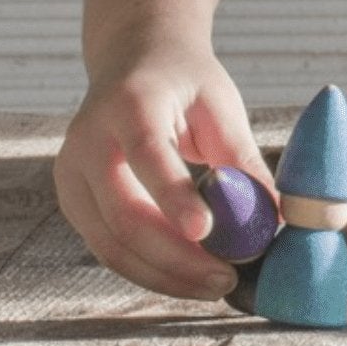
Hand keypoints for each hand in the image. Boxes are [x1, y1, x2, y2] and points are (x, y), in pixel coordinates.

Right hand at [54, 38, 278, 302]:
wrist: (135, 60)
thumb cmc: (187, 81)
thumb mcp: (220, 104)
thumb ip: (241, 158)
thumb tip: (274, 218)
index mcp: (129, 103)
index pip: (148, 155)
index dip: (174, 197)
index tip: (208, 233)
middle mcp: (88, 141)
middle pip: (124, 214)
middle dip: (176, 257)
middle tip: (227, 279)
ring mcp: (71, 175)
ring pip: (110, 244)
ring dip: (163, 274)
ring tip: (215, 285)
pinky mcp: (73, 202)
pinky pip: (107, 247)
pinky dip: (147, 268)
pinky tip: (186, 276)